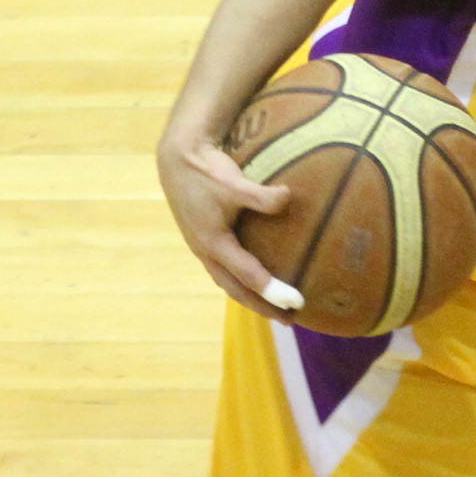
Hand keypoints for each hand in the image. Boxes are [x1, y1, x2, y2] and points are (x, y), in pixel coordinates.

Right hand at [156, 131, 295, 312]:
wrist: (178, 158)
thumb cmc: (206, 172)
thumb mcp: (235, 184)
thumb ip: (262, 196)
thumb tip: (289, 198)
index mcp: (213, 243)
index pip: (248, 276)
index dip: (273, 291)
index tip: (297, 302)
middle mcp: (206, 252)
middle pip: (236, 289)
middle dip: (262, 305)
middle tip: (290, 318)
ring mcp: (203, 248)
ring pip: (228, 282)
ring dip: (251, 296)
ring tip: (275, 306)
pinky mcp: (205, 239)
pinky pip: (224, 269)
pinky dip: (241, 280)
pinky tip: (256, 279)